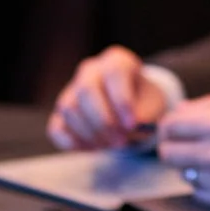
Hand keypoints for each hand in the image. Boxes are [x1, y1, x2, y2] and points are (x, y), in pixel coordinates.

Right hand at [48, 46, 168, 150]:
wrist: (132, 110)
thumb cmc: (144, 102)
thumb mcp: (153, 104)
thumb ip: (143, 115)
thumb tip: (128, 129)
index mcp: (117, 61)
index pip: (114, 72)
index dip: (121, 100)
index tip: (131, 125)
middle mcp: (91, 71)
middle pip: (86, 91)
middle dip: (103, 122)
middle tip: (121, 142)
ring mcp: (72, 90)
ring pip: (70, 109)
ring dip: (90, 133)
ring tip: (111, 145)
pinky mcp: (60, 113)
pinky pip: (56, 127)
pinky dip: (72, 142)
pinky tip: (92, 149)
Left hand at [157, 95, 209, 210]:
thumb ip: (206, 106)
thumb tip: (177, 112)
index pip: (170, 126)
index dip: (169, 127)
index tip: (175, 130)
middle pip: (167, 154)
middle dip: (173, 148)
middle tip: (186, 146)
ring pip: (183, 174)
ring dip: (193, 166)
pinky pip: (200, 192)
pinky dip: (207, 184)